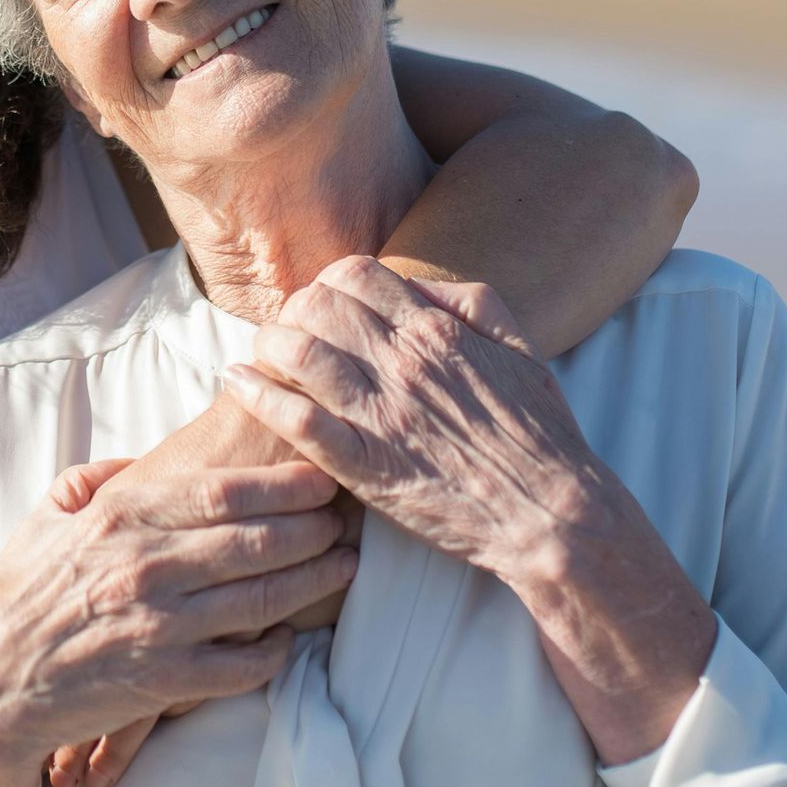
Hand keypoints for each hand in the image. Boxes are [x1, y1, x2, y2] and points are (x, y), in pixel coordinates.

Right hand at [43, 390, 355, 786]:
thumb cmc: (17, 595)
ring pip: (262, 599)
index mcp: (122, 519)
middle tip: (347, 517)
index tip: (322, 475)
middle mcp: (146, 568)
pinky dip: (275, 651)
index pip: (225, 491)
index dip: (285, 483)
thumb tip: (142, 461)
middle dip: (315, 527)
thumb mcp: (48, 518)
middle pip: (258, 540)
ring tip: (346, 565)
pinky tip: (292, 636)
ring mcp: (158, 628)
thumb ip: (99, 481)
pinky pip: (242, 666)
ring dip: (314, 581)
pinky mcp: (162, 683)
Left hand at [222, 257, 714, 764]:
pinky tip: (237, 383)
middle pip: (315, 305)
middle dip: (292, 310)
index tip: (323, 306)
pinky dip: (256, 394)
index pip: (354, 274)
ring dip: (267, 345)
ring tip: (262, 357)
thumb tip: (422, 284)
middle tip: (288, 333)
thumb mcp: (519, 346)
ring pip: (295, 351)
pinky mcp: (363, 466)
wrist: (548, 512)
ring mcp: (380, 414)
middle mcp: (403, 363)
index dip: (327, 283)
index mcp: (437, 331)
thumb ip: (472, 302)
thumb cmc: (539, 434)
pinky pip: (294, 420)